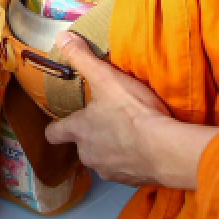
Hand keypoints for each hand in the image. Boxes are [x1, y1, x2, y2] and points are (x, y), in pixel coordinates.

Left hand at [43, 34, 218, 189]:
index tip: (62, 123)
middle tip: (108, 123)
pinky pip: (125, 170)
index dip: (57, 128)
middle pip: (81, 147)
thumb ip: (82, 58)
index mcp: (78, 130)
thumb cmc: (131, 112)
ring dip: (112, 150)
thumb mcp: (106, 78)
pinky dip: (131, 161)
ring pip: (103, 160)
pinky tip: (145, 149)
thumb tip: (60, 37)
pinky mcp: (129, 181)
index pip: (53, 134)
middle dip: (91, 137)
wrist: (164, 150)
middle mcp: (87, 154)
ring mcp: (108, 171)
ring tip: (130, 135)